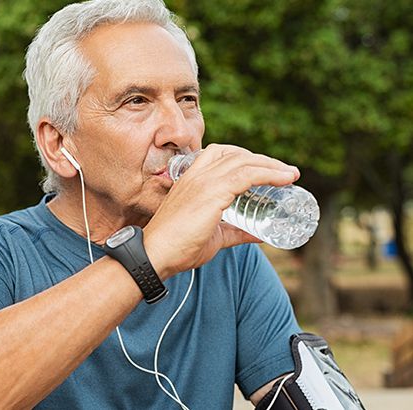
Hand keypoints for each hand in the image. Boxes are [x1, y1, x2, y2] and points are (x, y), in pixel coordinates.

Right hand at [143, 144, 298, 278]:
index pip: (220, 154)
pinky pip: (247, 175)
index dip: (245, 157)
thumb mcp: (213, 236)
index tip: (266, 168)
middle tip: (284, 172)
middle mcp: (197, 175)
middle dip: (263, 159)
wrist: (156, 254)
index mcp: (191, 179)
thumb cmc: (178, 247)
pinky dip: (268, 174)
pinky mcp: (212, 193)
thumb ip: (235, 232)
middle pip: (236, 154)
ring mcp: (204, 182)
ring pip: (244, 161)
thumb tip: (260, 235)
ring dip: (271, 165)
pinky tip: (284, 179)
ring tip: (290, 174)